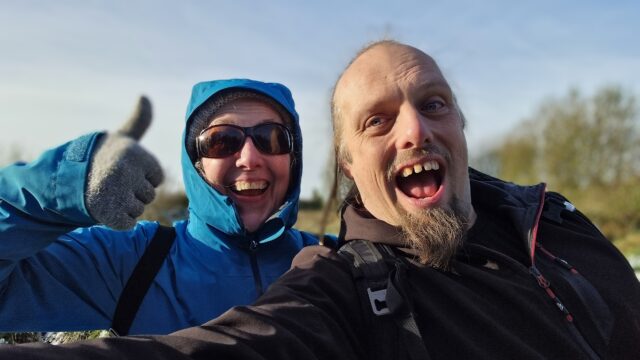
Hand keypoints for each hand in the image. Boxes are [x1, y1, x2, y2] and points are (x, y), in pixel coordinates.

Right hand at [85, 96, 163, 229]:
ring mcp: (116, 192)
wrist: (64, 180)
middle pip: (149, 195)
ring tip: (106, 193)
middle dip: (133, 193)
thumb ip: (138, 120)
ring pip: (138, 210)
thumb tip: (144, 95)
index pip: (157, 178)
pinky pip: (127, 224)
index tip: (124, 170)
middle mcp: (125, 171)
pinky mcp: (107, 213)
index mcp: (135, 153)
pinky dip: (116, 220)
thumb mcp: (121, 138)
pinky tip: (102, 207)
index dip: (142, 178)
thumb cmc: (100, 158)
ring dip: (124, 206)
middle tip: (112, 183)